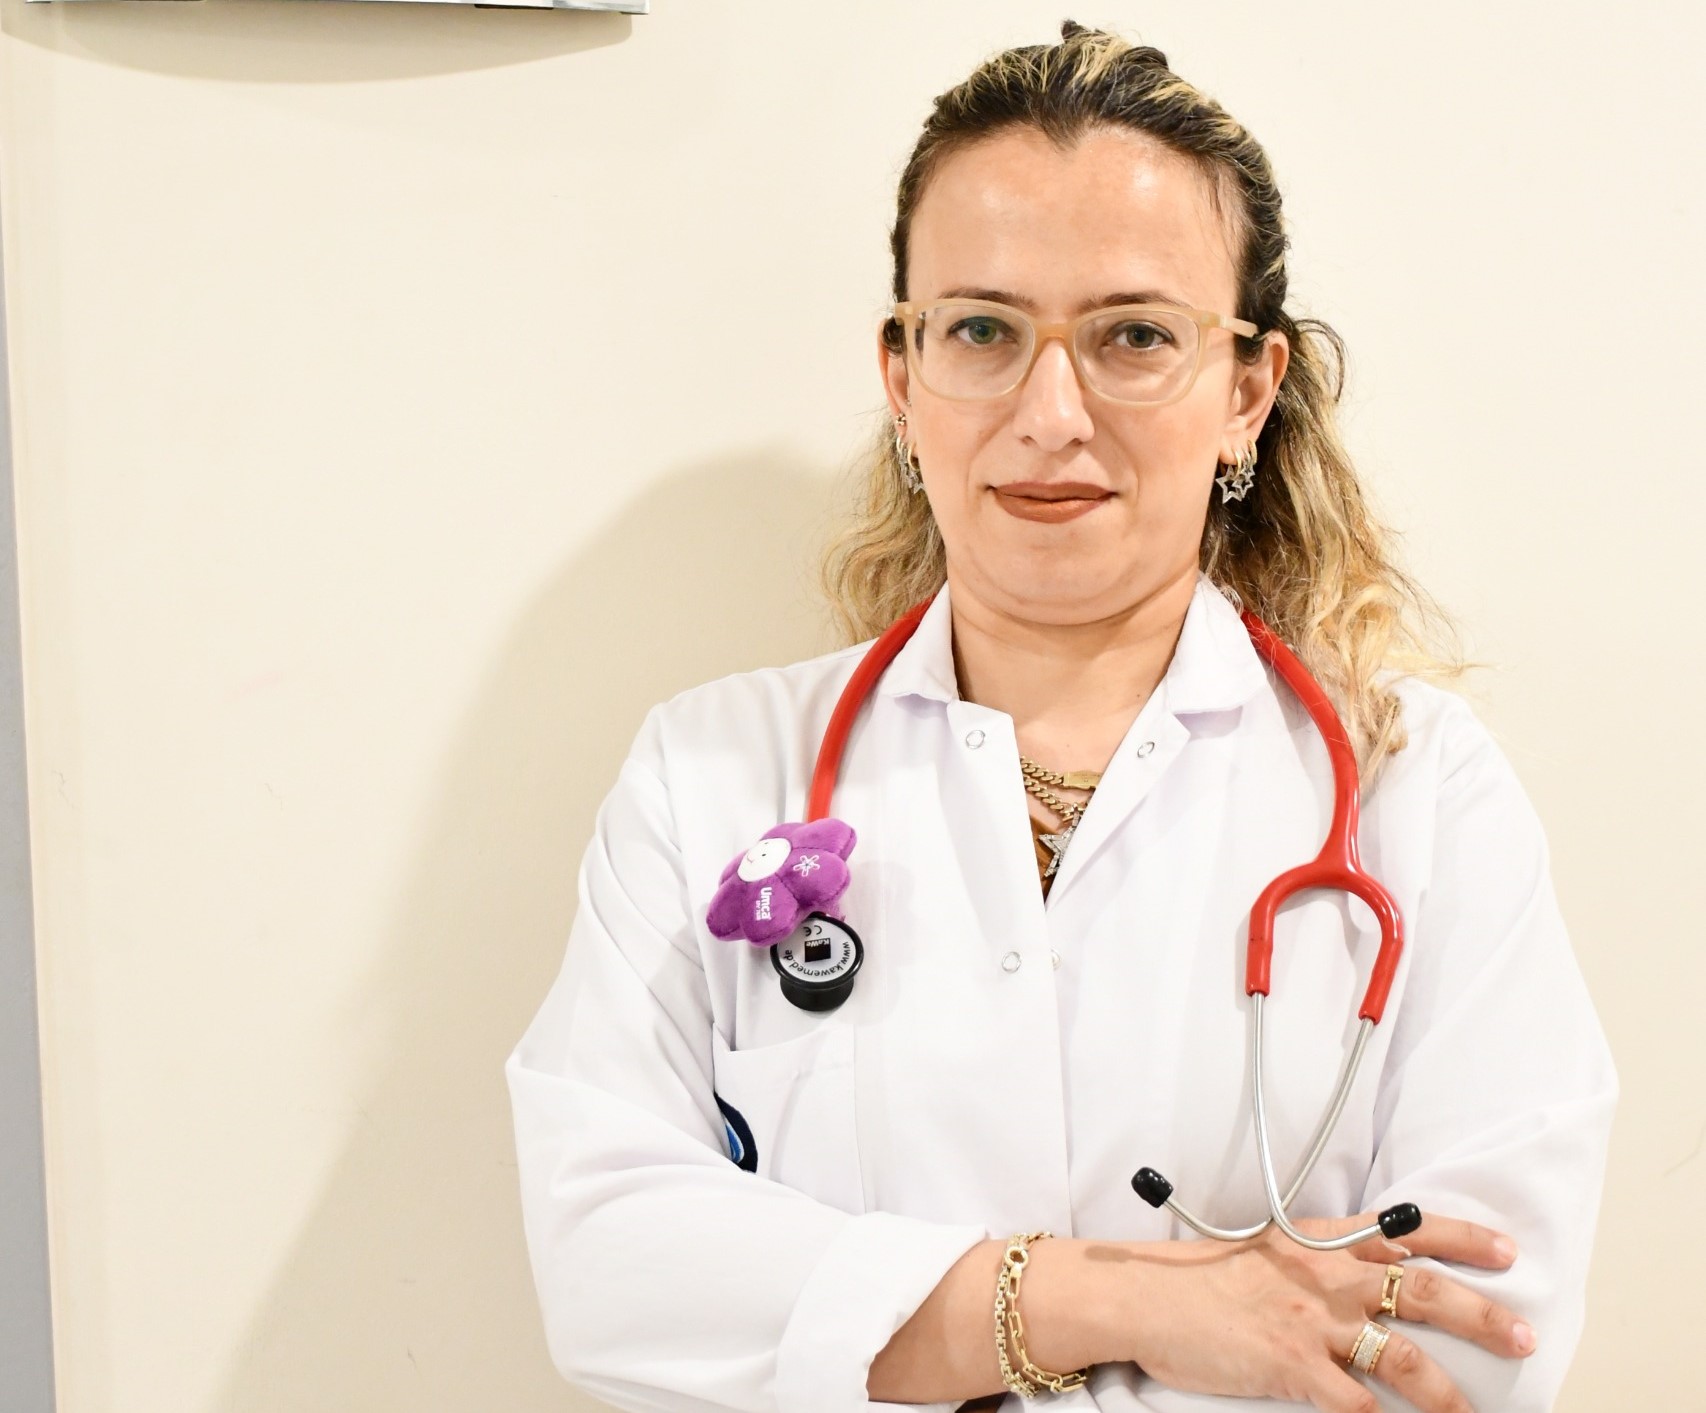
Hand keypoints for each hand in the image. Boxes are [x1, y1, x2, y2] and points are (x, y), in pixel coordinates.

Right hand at [1120, 1210, 1530, 1411]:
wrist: (1145, 1294)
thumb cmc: (1200, 1275)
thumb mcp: (1267, 1248)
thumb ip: (1317, 1258)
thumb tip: (1363, 1273)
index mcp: (1320, 1240)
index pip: (1406, 1229)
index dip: (1463, 1239)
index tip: (1508, 1252)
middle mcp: (1326, 1276)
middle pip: (1421, 1290)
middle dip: (1481, 1317)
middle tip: (1526, 1337)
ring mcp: (1311, 1322)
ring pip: (1403, 1357)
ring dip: (1448, 1392)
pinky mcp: (1291, 1367)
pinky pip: (1355, 1403)